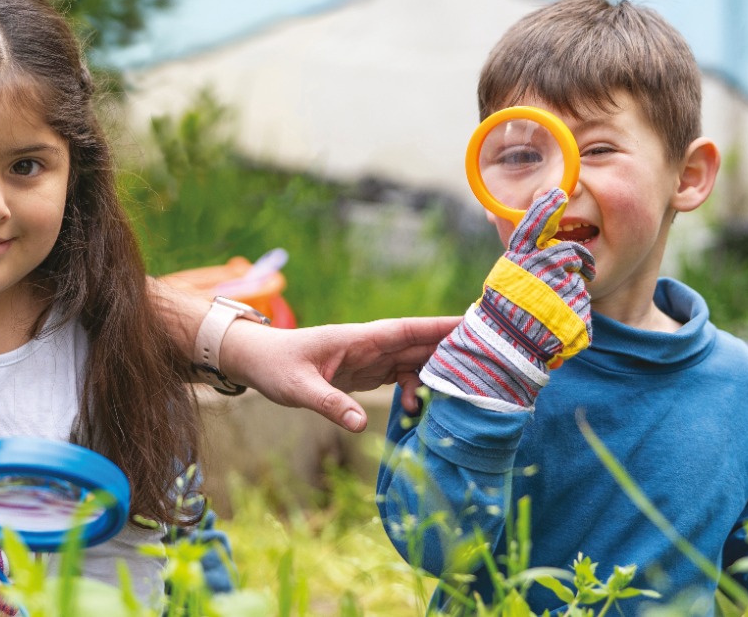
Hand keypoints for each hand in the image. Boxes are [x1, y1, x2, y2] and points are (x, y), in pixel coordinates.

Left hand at [217, 313, 456, 431]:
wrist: (258, 362)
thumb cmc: (277, 367)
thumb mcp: (300, 389)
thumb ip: (330, 405)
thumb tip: (361, 424)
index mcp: (360, 338)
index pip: (408, 329)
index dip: (441, 326)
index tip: (474, 322)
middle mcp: (370, 344)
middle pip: (420, 343)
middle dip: (452, 348)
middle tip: (490, 359)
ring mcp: (370, 358)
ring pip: (414, 360)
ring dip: (437, 372)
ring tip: (460, 392)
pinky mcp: (365, 372)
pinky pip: (400, 376)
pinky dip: (415, 389)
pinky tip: (417, 411)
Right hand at [419, 189, 593, 410]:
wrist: (501, 352)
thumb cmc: (499, 313)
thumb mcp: (504, 276)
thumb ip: (520, 254)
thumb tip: (505, 218)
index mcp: (519, 260)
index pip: (534, 224)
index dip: (547, 206)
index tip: (559, 194)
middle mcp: (539, 272)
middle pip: (573, 254)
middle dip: (581, 261)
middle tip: (583, 270)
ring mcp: (558, 294)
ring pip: (579, 286)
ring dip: (572, 297)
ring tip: (552, 313)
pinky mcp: (574, 317)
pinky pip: (584, 311)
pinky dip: (575, 320)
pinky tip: (558, 328)